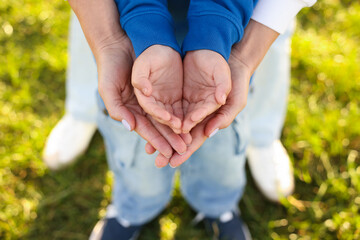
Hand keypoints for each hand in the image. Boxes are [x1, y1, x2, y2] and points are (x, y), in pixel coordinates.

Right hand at [97, 36, 188, 157]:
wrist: (119, 45)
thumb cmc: (110, 67)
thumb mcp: (108, 88)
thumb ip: (117, 108)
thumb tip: (130, 127)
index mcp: (130, 111)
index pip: (146, 129)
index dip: (156, 140)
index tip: (167, 152)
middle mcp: (144, 109)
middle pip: (159, 127)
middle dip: (171, 140)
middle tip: (183, 150)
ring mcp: (156, 100)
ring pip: (170, 118)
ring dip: (179, 131)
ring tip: (189, 141)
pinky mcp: (167, 90)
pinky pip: (176, 104)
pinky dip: (183, 114)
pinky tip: (192, 123)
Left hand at [146, 48, 251, 167]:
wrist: (222, 52)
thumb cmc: (235, 76)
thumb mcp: (234, 94)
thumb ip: (225, 113)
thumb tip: (211, 131)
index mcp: (212, 119)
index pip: (198, 138)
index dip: (186, 150)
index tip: (174, 162)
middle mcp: (199, 115)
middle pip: (183, 136)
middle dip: (171, 149)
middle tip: (157, 163)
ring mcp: (189, 105)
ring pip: (173, 124)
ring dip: (162, 137)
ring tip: (148, 150)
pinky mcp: (180, 94)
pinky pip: (168, 108)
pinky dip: (160, 119)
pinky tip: (149, 126)